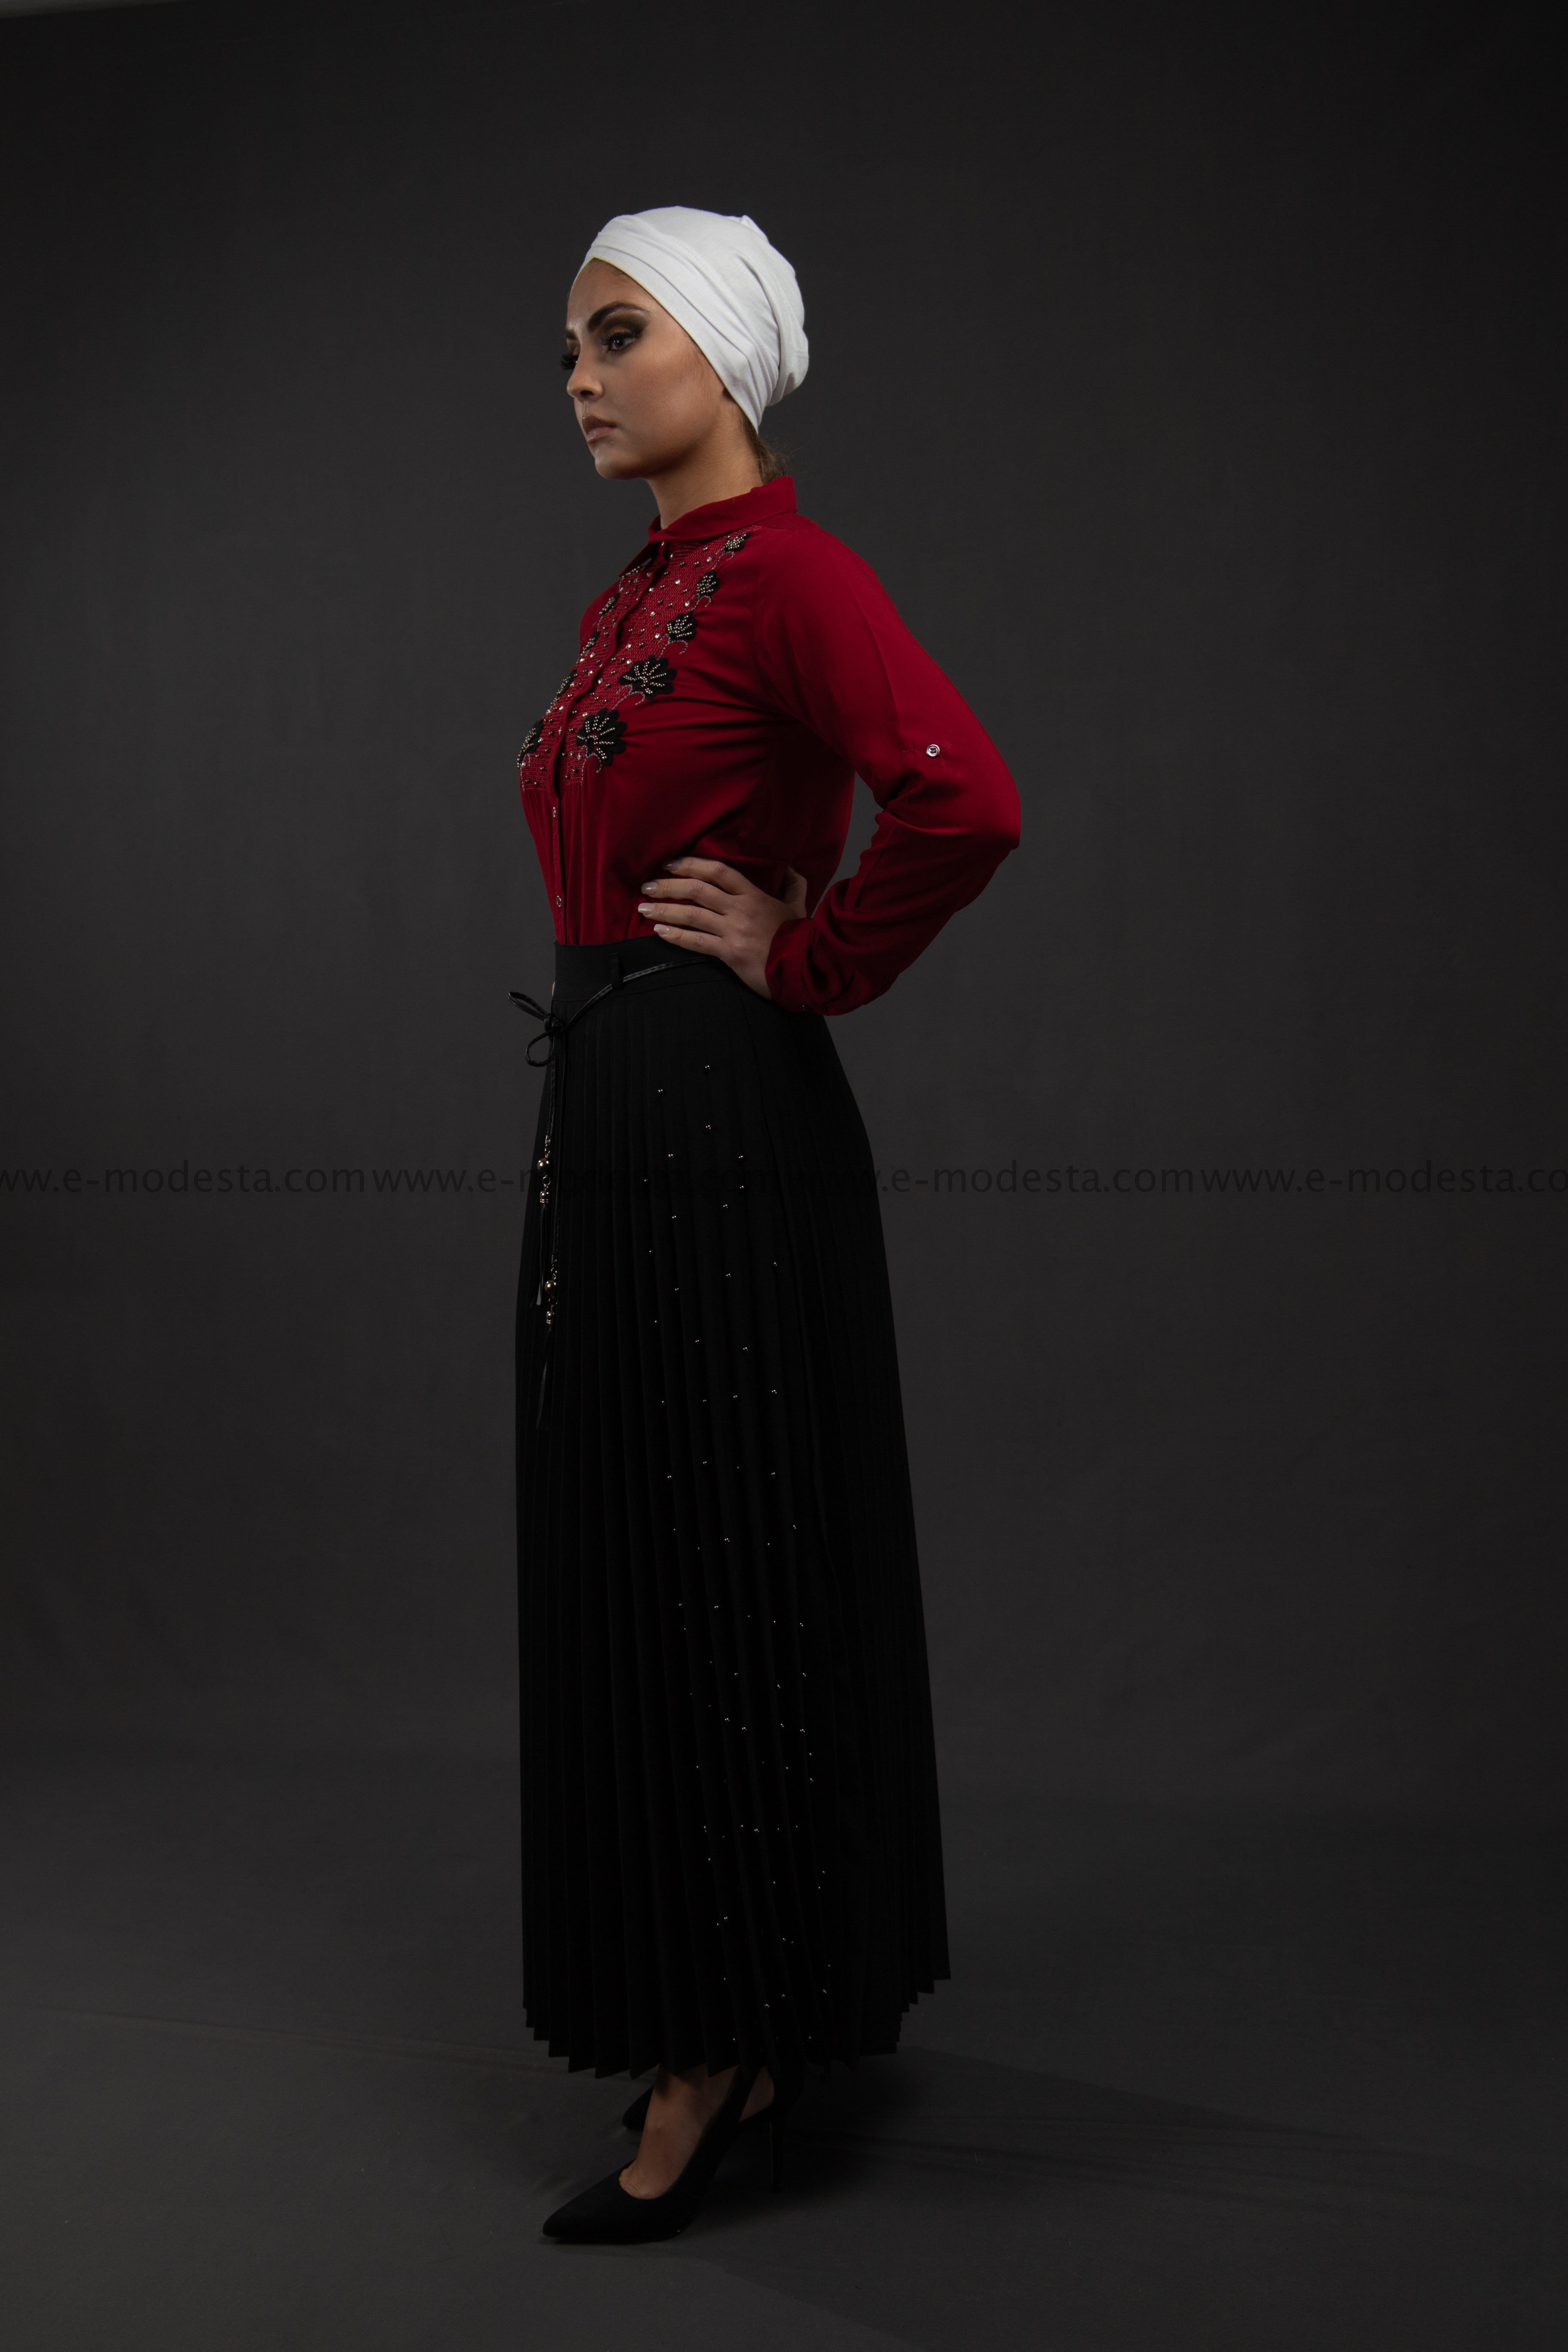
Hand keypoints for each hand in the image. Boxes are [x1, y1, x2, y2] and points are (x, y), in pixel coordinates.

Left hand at [638, 858, 807, 998]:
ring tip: (643, 908)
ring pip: (692, 914)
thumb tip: (791, 870)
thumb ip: (794, 887)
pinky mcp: (730, 953)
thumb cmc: (800, 938)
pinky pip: (697, 942)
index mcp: (754, 895)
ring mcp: (734, 931)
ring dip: (664, 910)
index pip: (718, 872)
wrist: (805, 968)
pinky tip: (660, 932)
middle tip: (647, 885)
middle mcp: (740, 909)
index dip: (691, 864)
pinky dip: (676, 936)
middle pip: (697, 889)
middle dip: (668, 886)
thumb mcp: (799, 907)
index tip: (670, 864)